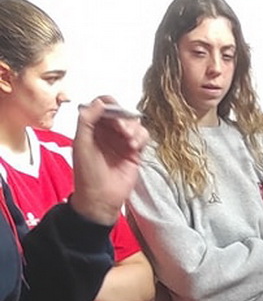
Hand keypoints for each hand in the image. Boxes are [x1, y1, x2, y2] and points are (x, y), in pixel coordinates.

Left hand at [69, 97, 149, 226]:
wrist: (101, 197)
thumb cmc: (87, 173)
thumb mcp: (81, 143)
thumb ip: (87, 120)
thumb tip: (100, 102)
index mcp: (91, 127)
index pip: (102, 106)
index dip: (109, 105)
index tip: (113, 111)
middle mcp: (107, 132)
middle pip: (121, 113)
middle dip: (123, 119)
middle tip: (122, 130)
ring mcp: (121, 141)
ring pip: (134, 123)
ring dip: (134, 129)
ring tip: (129, 142)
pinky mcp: (135, 151)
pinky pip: (143, 136)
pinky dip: (141, 137)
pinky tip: (134, 146)